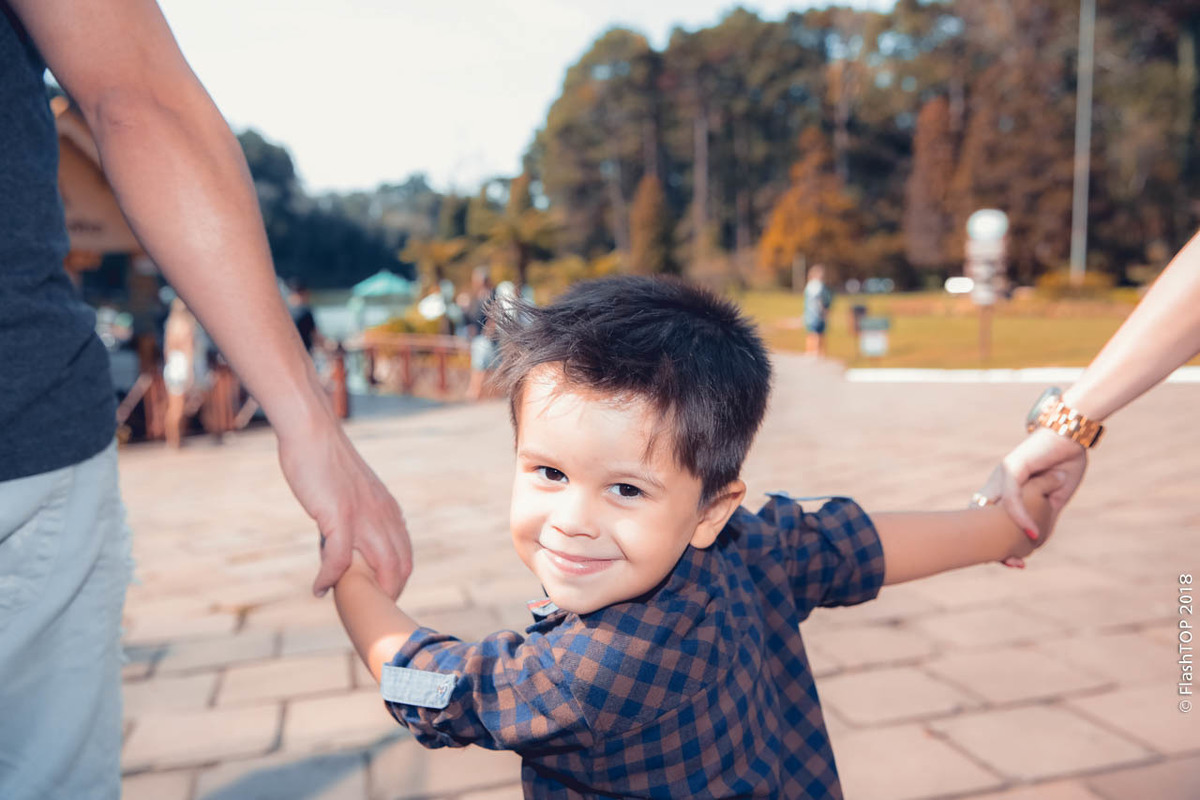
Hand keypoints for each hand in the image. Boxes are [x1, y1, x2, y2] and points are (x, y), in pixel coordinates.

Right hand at [278, 417, 411, 598]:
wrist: (313, 432)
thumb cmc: (326, 461)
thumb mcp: (351, 492)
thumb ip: (356, 515)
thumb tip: (344, 540)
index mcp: (389, 510)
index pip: (405, 555)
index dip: (397, 581)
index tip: (380, 596)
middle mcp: (384, 515)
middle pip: (401, 567)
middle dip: (388, 594)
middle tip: (366, 611)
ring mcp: (364, 516)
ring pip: (381, 567)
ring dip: (366, 593)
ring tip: (348, 605)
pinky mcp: (338, 515)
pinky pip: (338, 559)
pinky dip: (328, 578)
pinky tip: (318, 588)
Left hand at [976, 428, 1086, 566]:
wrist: (1070, 432)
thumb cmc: (1062, 461)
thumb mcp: (1054, 496)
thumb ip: (1044, 515)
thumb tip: (1036, 540)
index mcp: (1004, 490)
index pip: (990, 520)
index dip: (996, 543)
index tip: (1012, 564)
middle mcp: (998, 484)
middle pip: (982, 518)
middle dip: (991, 545)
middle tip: (1011, 564)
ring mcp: (1002, 475)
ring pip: (992, 511)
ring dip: (1003, 536)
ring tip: (1015, 557)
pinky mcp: (1013, 467)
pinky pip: (1012, 497)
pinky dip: (1020, 515)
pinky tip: (1030, 531)